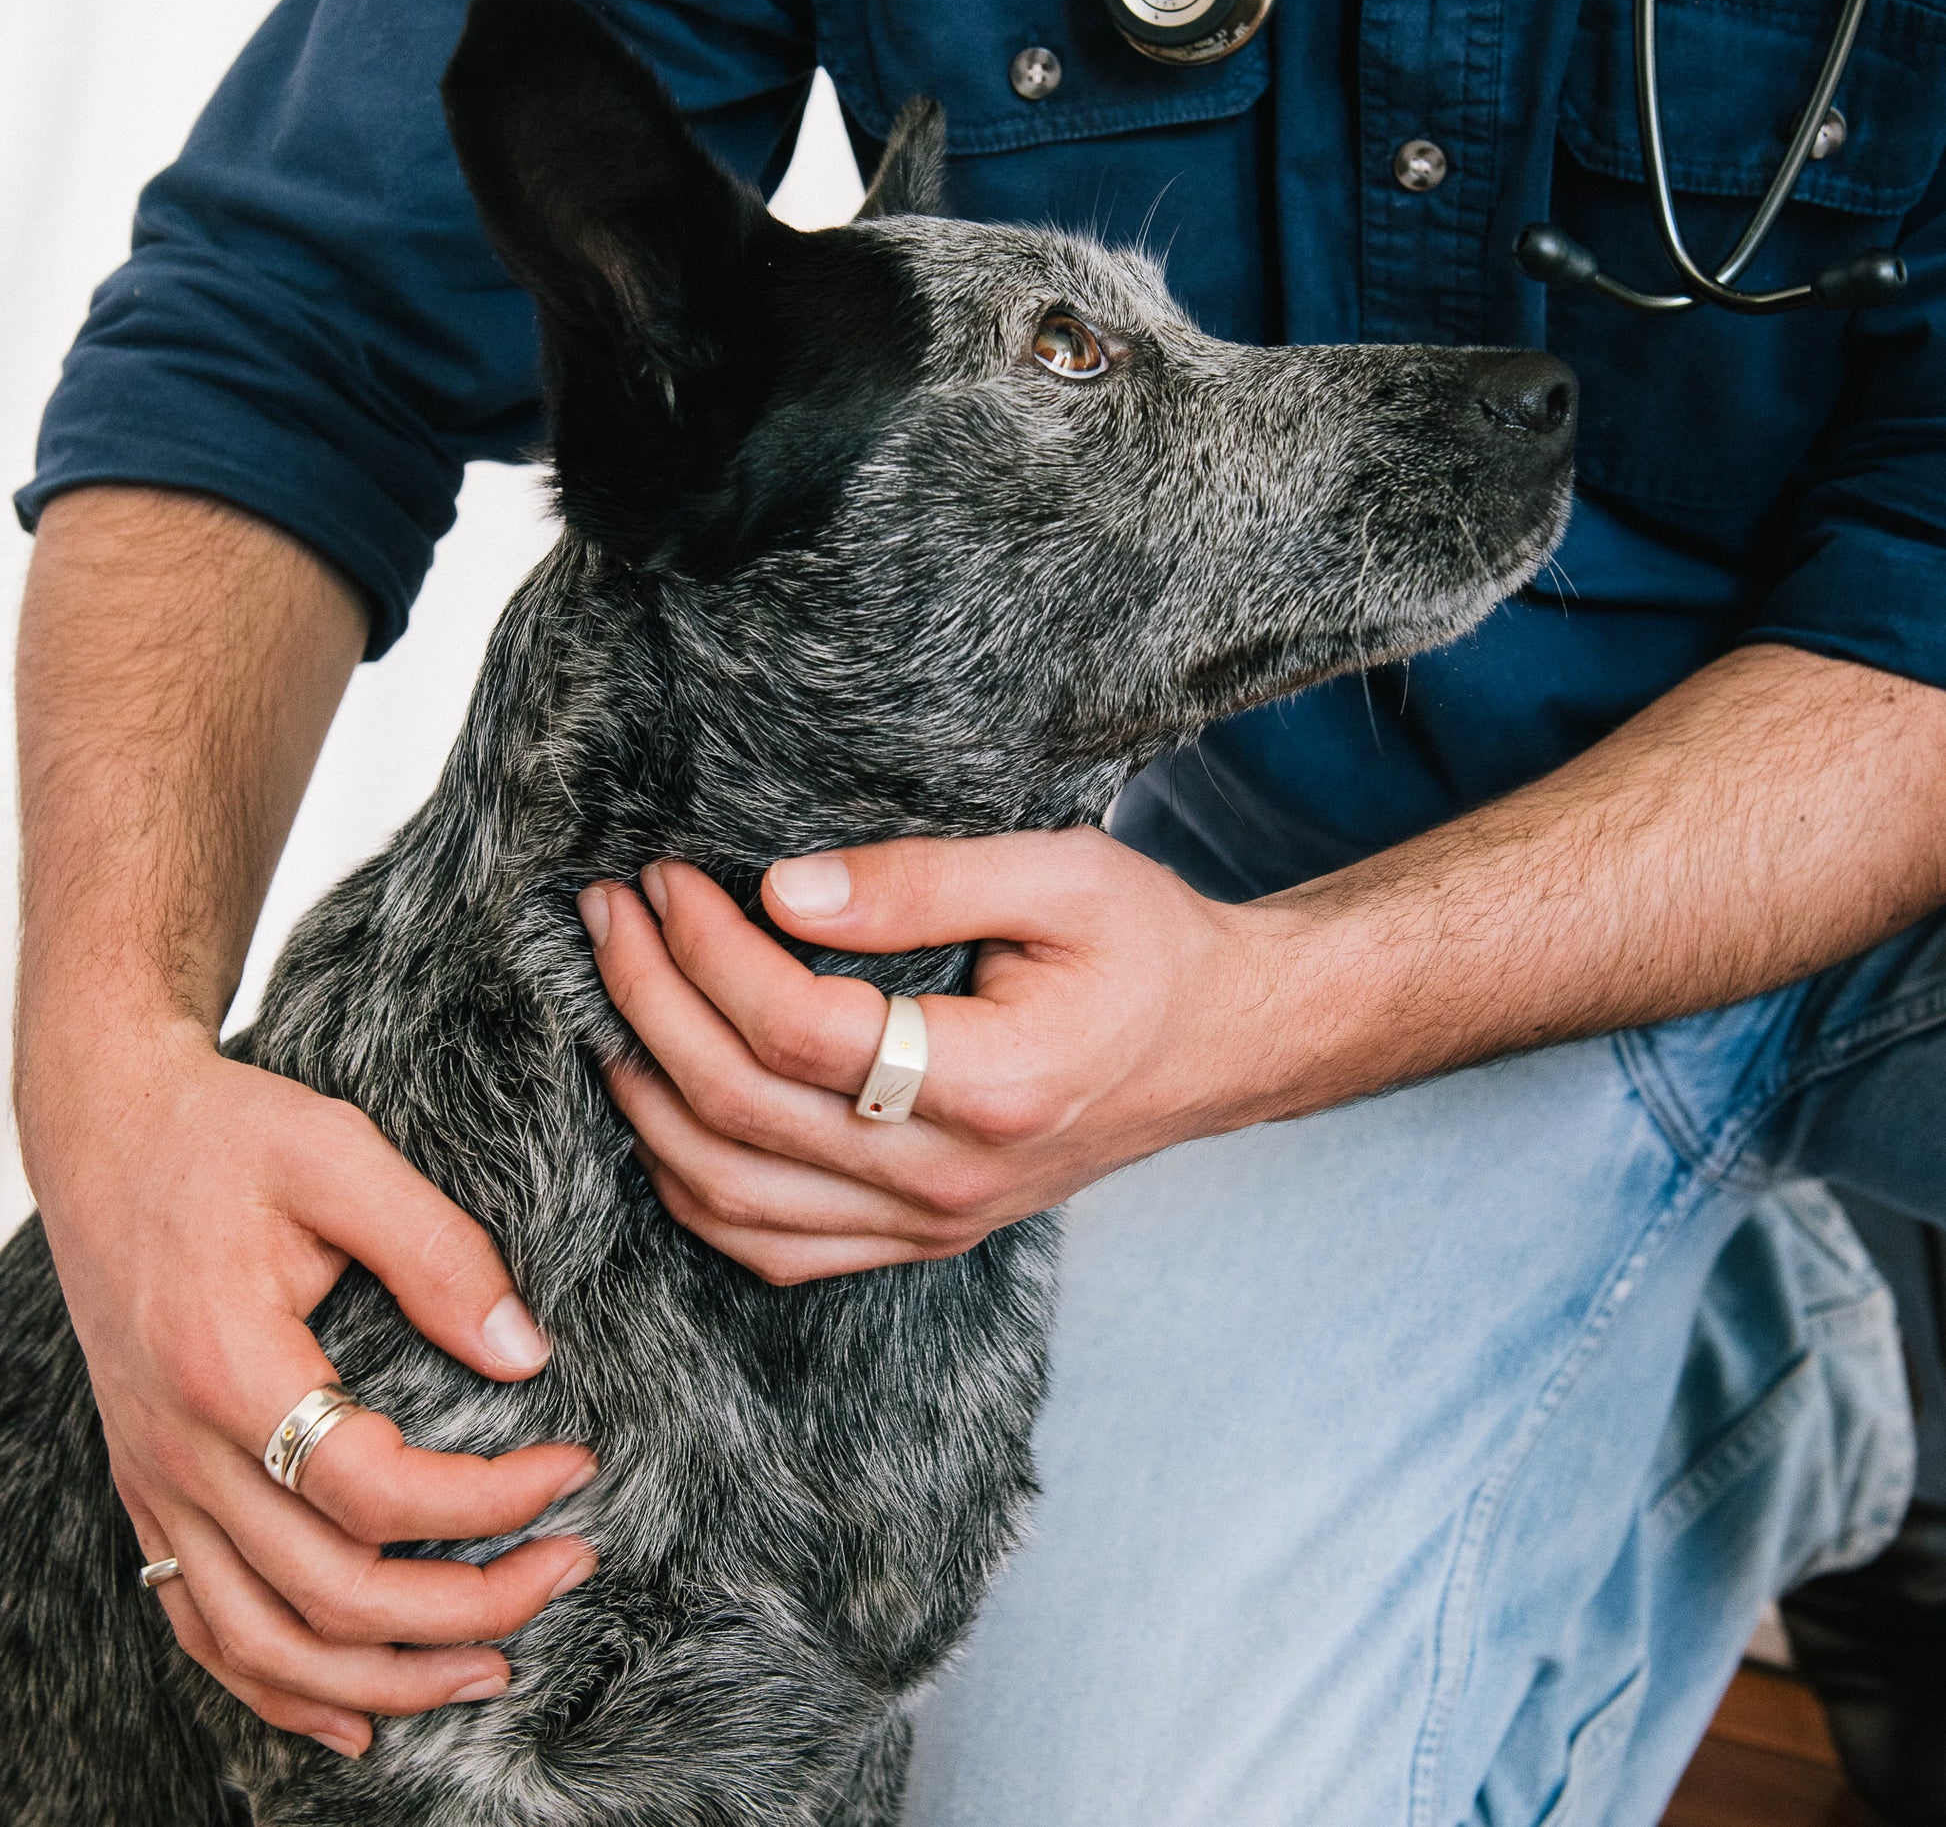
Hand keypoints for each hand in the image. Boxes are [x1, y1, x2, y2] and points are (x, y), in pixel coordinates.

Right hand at [20, 1022, 599, 1758]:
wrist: (108, 1131)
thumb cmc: (228, 1134)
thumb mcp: (340, 1153)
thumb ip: (439, 1249)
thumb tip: (525, 1351)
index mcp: (229, 1367)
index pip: (377, 1489)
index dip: (491, 1501)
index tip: (577, 1466)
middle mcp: (180, 1451)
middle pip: (329, 1594)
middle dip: (468, 1608)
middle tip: (572, 1566)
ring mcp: (156, 1485)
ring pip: (266, 1644)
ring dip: (388, 1676)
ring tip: (497, 1664)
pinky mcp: (152, 1494)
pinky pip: (203, 1630)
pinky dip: (281, 1690)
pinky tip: (359, 1712)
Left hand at [578, 829, 1307, 1284]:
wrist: (1216, 1045)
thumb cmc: (1145, 947)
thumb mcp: (1062, 875)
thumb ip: (921, 881)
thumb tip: (780, 892)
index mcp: (996, 1083)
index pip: (798, 1030)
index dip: (708, 950)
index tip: (667, 877)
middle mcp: (953, 1177)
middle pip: (741, 1108)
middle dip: (649, 997)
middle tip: (611, 910)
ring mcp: (931, 1225)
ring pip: (730, 1193)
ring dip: (645, 1092)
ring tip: (609, 995)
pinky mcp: (916, 1240)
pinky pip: (767, 1244)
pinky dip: (689, 1184)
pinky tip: (658, 1106)